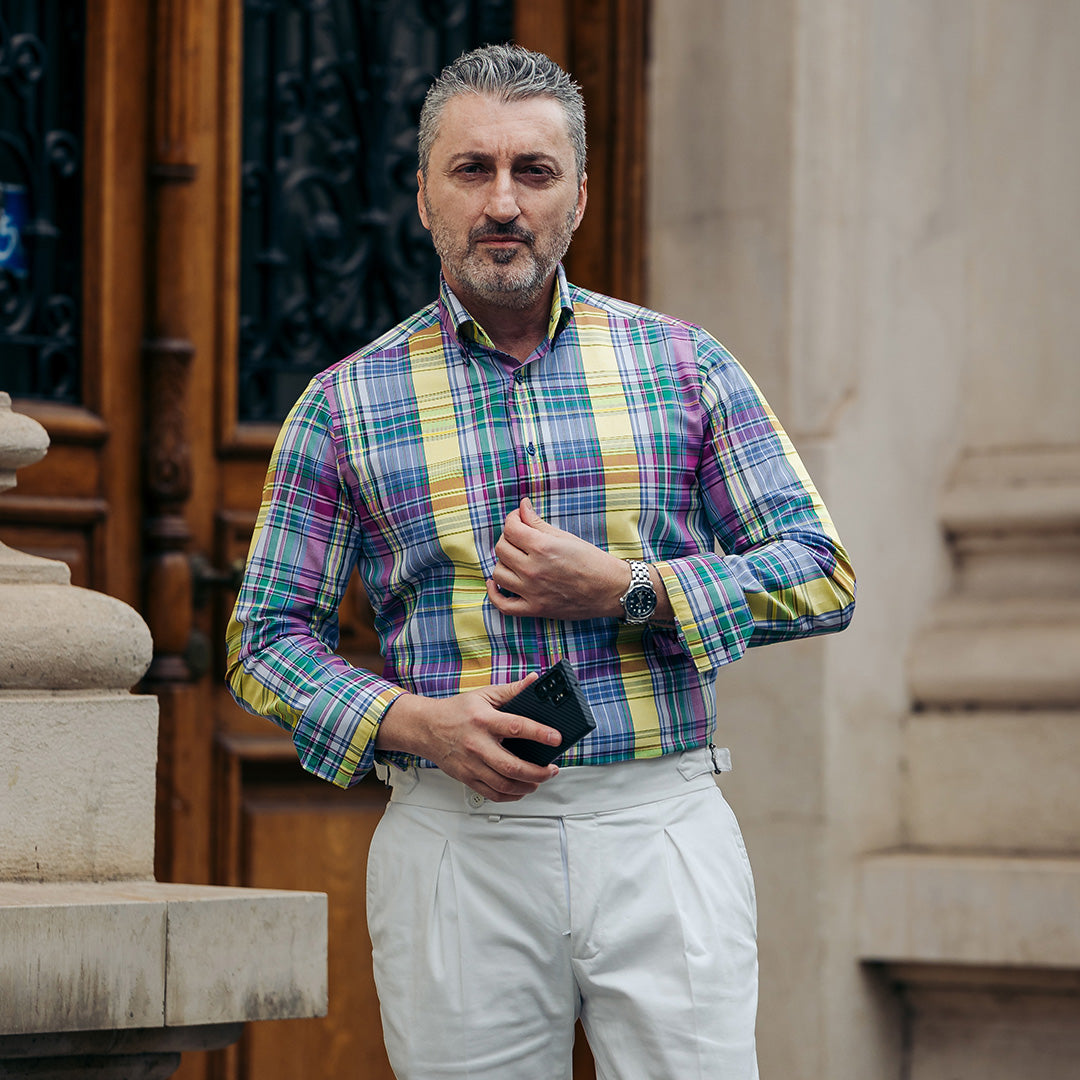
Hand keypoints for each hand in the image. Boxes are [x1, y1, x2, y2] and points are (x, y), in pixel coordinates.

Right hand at [375, 673, 562, 801]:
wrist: (425, 728)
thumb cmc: (456, 711)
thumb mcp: (484, 694)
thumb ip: (512, 690)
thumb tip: (534, 681)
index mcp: (483, 721)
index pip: (515, 727)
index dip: (539, 733)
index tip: (556, 738)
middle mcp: (477, 745)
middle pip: (512, 766)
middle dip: (538, 772)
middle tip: (552, 769)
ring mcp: (471, 764)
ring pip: (503, 784)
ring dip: (527, 787)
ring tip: (540, 780)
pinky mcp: (466, 778)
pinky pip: (492, 794)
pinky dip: (510, 796)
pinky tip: (521, 789)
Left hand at [487, 498, 628, 619]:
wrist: (610, 590)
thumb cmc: (591, 561)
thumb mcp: (565, 537)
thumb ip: (538, 522)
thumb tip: (522, 506)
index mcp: (542, 547)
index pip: (510, 528)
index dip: (512, 518)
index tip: (519, 518)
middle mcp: (533, 569)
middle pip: (501, 548)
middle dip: (508, 538)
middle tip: (520, 538)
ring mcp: (532, 591)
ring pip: (498, 572)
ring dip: (503, 562)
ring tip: (515, 559)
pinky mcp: (535, 609)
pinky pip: (503, 605)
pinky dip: (495, 594)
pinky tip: (496, 583)